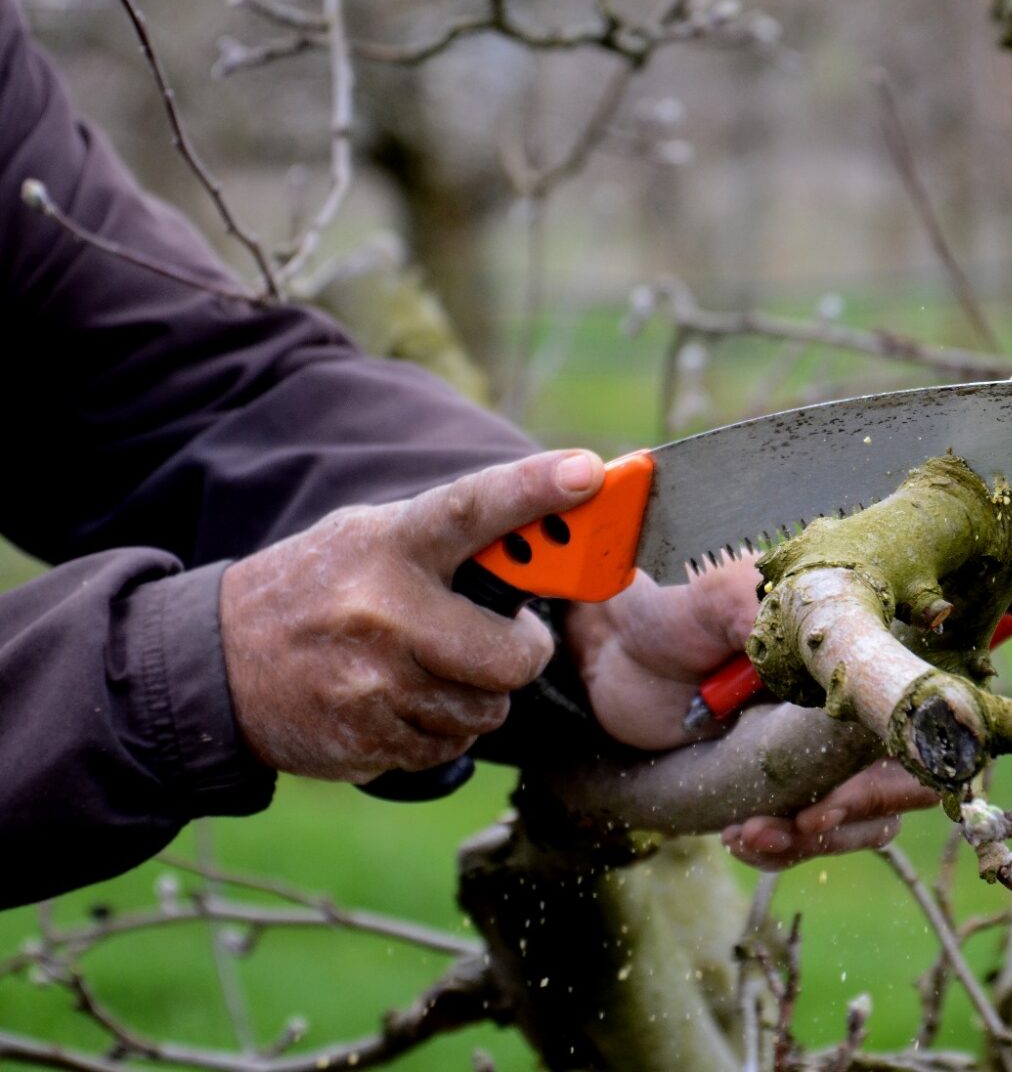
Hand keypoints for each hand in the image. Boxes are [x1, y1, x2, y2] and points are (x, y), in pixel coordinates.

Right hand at [220, 449, 604, 781]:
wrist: (216, 666)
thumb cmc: (319, 591)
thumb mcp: (370, 541)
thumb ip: (447, 541)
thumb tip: (546, 531)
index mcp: (389, 546)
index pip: (471, 508)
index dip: (532, 489)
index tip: (587, 470)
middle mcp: (384, 612)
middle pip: (512, 656)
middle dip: (521, 655)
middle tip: (503, 641)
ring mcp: (372, 682)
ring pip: (486, 710)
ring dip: (474, 697)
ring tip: (425, 669)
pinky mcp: (365, 739)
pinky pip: (449, 748)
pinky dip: (438, 732)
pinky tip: (396, 703)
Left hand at [566, 562, 939, 865]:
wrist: (613, 654)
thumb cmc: (669, 612)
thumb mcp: (713, 599)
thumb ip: (765, 612)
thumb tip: (817, 640)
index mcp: (855, 649)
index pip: (914, 712)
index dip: (898, 760)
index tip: (843, 790)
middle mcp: (853, 703)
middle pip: (905, 777)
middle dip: (860, 811)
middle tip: (806, 821)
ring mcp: (823, 750)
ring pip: (866, 818)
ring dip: (820, 839)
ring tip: (751, 834)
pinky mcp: (787, 785)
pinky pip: (810, 835)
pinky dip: (782, 848)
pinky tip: (739, 836)